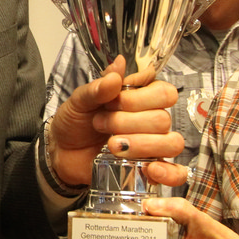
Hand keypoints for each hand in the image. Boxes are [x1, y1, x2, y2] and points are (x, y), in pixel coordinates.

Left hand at [47, 57, 185, 187]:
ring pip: (170, 143)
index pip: (164, 93)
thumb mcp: (80, 101)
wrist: (61, 153)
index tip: (111, 102)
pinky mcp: (150, 170)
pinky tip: (150, 169)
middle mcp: (152, 121)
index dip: (138, 98)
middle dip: (127, 122)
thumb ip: (99, 86)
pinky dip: (168, 172)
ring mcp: (154, 146)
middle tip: (100, 124)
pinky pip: (176, 173)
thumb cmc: (74, 123)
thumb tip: (119, 64)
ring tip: (112, 145)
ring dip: (140, 144)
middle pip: (163, 119)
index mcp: (142, 98)